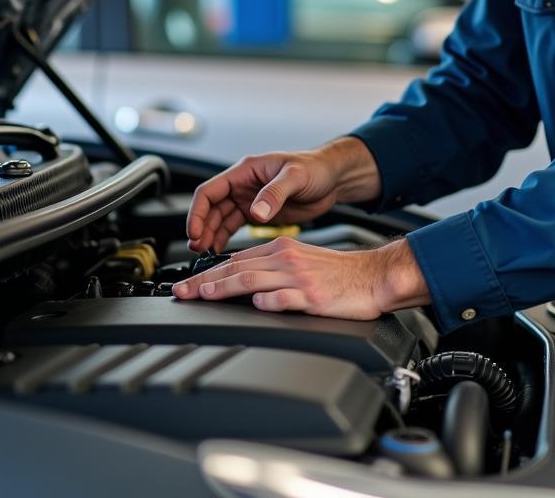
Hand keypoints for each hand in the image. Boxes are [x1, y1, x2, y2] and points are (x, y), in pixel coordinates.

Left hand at [171, 235, 430, 318]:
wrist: (373, 277)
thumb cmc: (338, 274)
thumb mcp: (300, 262)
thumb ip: (271, 269)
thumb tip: (241, 282)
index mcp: (281, 250)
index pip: (236, 260)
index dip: (208, 273)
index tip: (187, 285)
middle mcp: (286, 260)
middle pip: (238, 269)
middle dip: (206, 281)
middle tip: (182, 292)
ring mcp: (299, 278)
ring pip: (256, 280)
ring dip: (228, 287)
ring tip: (205, 295)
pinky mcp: (314, 296)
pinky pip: (288, 297)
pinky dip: (271, 301)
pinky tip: (257, 305)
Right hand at [186, 137, 381, 253]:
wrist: (333, 178)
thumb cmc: (316, 168)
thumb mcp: (296, 177)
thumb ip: (274, 193)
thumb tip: (256, 212)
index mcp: (246, 171)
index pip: (210, 191)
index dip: (198, 212)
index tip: (195, 232)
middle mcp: (244, 185)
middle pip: (211, 208)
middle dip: (201, 228)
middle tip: (198, 249)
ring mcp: (250, 199)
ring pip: (220, 219)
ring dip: (211, 235)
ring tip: (205, 254)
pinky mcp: (260, 212)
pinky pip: (234, 226)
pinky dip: (225, 238)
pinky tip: (222, 251)